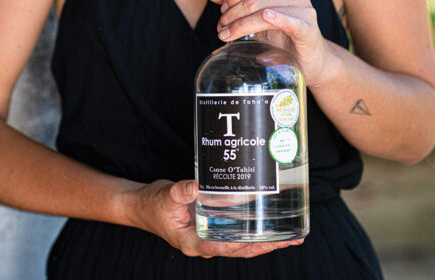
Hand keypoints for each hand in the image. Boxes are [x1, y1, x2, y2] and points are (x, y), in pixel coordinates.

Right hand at [132, 179, 302, 258]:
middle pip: (239, 249)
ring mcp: (209, 236)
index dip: (246, 247)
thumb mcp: (165, 196)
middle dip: (265, 246)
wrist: (143, 205)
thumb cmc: (152, 204)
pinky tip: (268, 223)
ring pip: (240, 244)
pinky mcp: (212, 226)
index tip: (268, 244)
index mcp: (192, 242)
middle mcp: (204, 242)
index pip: (224, 248)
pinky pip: (236, 233)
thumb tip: (195, 186)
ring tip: (289, 237)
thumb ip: (179, 192)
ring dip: (264, 240)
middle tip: (291, 240)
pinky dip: (252, 230)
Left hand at [204, 0, 333, 86]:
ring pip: (264, 11)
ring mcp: (304, 9)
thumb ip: (233, 0)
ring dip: (240, 24)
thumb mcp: (255, 15)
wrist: (306, 58)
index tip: (222, 10)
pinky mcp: (308, 29)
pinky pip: (290, 21)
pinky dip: (276, 19)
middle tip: (221, 26)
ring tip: (227, 35)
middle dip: (233, 12)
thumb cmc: (280, 34)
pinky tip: (265, 18)